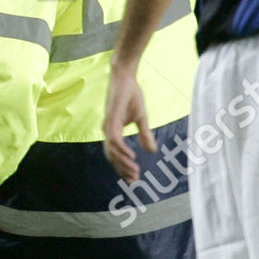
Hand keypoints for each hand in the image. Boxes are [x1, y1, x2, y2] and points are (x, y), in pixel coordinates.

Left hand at [102, 66, 153, 181]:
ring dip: (123, 163)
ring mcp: (108, 125)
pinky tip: (132, 157)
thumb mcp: (141, 118)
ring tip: (135, 172)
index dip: (123, 166)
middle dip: (122, 170)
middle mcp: (107, 130)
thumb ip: (144, 134)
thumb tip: (151, 151)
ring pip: (112, 151)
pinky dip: (122, 150)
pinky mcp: (111, 119)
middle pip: (112, 156)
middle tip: (134, 181)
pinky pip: (115, 139)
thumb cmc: (131, 95)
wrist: (125, 77)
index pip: (115, 153)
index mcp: (112, 130)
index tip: (133, 178)